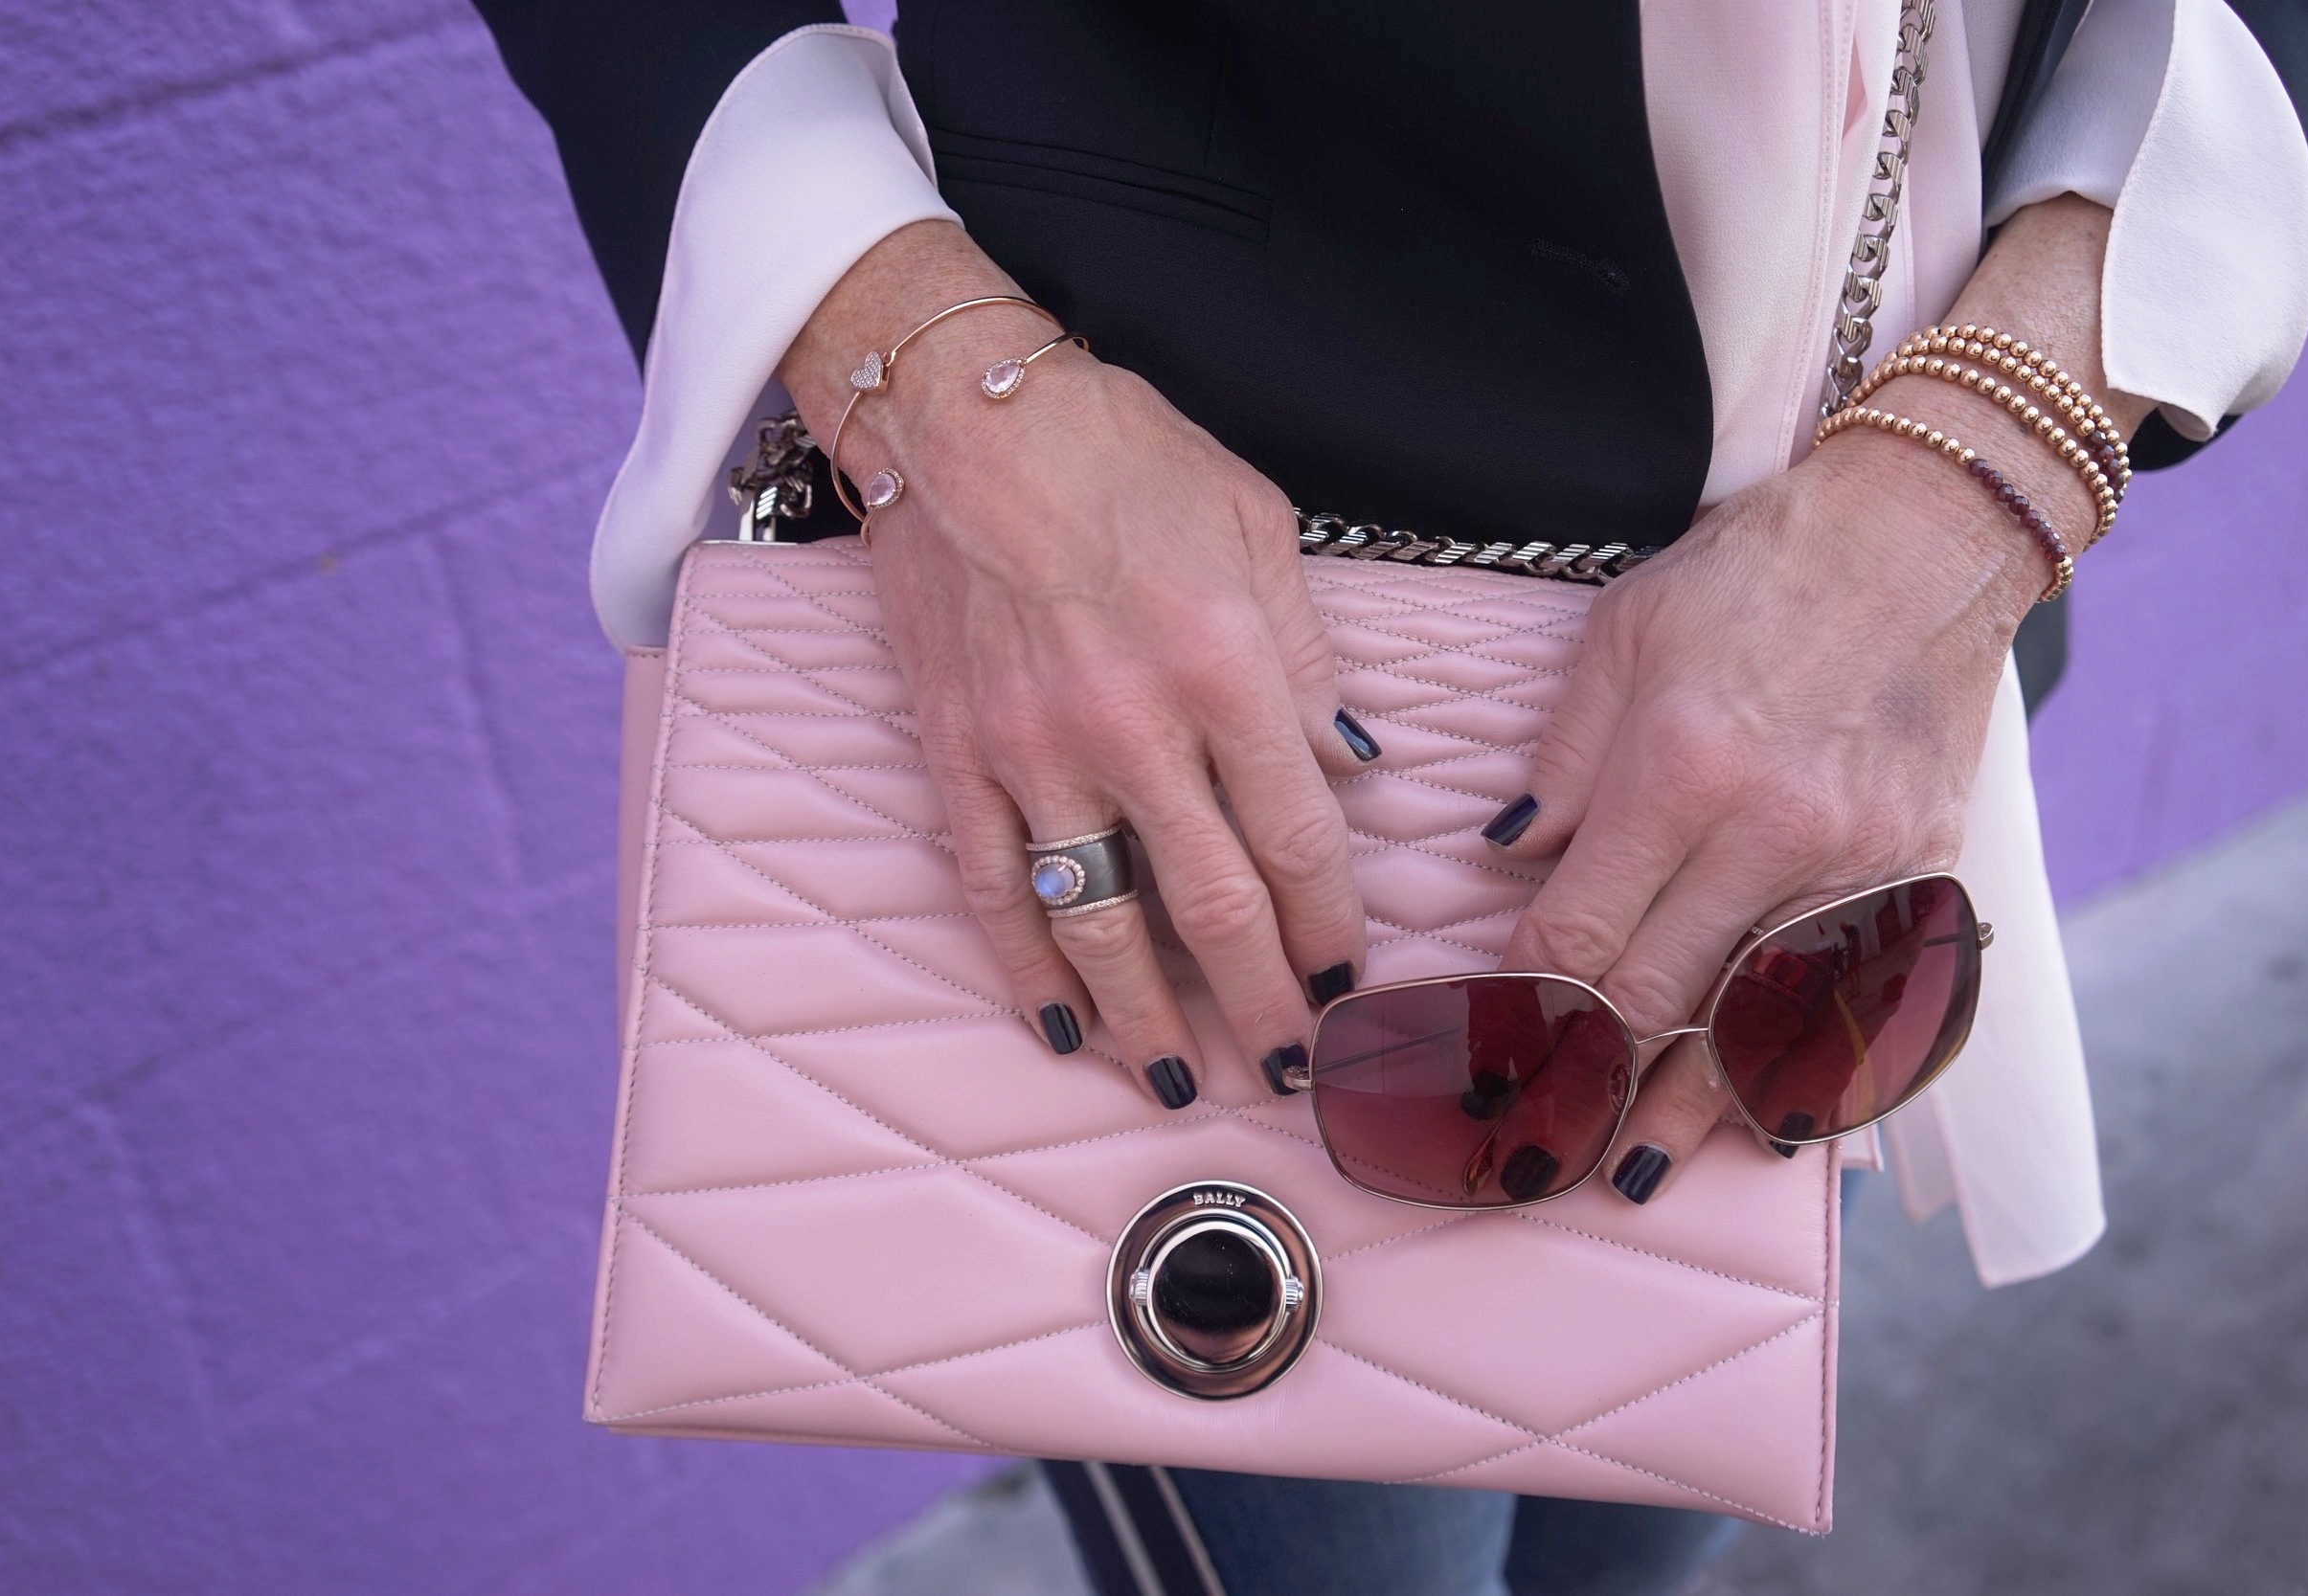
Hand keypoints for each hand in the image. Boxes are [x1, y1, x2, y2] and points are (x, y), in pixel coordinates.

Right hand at [780, 223, 1371, 1107]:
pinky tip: (1063, 1028)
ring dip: (1151, 1021)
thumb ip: (1309, 658)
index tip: (1351, 986)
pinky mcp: (956, 757)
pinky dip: (1028, 972)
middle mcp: (1132, 725)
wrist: (956, 414)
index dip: (1332, 929)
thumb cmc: (1118, 453)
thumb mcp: (1255, 525)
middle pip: (1214, 906)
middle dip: (1264, 1005)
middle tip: (1296, 1074)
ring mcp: (1033, 751)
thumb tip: (1351, 765)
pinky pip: (995, 891)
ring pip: (1102, 924)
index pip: (1298, 836)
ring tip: (1186, 1084)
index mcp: (1223, 664)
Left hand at [1489, 430, 2027, 1194]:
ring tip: (1631, 1172)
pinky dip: (1810, 1069)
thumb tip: (1511, 862)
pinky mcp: (1924, 869)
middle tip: (1530, 1151)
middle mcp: (1774, 829)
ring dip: (1690, 1107)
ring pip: (1760, 1019)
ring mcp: (1861, 859)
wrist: (1925, 532)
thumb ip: (1563, 762)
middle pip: (1662, 996)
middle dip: (1586, 1084)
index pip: (1580, 931)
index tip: (1485, 1060)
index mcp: (1680, 766)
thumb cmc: (1756, 574)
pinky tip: (1766, 1126)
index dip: (1523, 1010)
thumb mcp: (1622, 635)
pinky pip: (1859, 999)